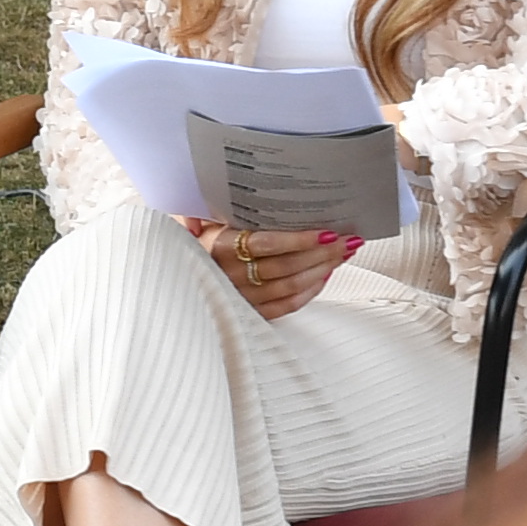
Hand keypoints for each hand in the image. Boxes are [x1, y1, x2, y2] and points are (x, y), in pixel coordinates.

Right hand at [185, 218, 360, 321]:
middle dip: (323, 253)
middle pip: (287, 266)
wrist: (178, 279)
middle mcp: (231, 275)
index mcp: (219, 248)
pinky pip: (287, 305)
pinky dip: (310, 291)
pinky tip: (324, 276)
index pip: (268, 245)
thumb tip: (200, 214)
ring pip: (292, 286)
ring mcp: (242, 297)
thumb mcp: (194, 223)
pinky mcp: (251, 312)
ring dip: (322, 270)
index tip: (327, 233)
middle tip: (348, 240)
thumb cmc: (193, 245)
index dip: (300, 240)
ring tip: (343, 254)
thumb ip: (201, 213)